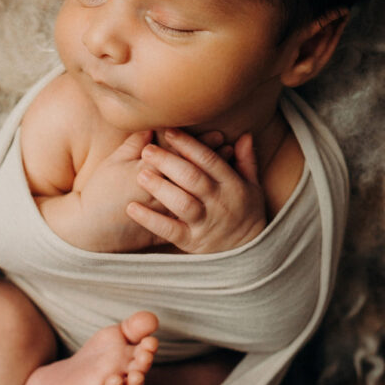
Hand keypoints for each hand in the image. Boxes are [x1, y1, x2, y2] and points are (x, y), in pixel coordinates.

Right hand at [40, 128, 228, 252]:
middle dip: (213, 159)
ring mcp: (164, 213)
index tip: (220, 135)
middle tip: (231, 147)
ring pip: (196, 194)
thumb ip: (134, 143)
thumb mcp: (113, 162)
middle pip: (193, 173)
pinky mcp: (164, 229)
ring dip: (213, 182)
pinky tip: (215, 198)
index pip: (180, 154)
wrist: (90, 229)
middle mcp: (160, 192)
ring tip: (229, 169)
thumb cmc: (99, 192)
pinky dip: (205, 205)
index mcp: (147, 172)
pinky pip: (189, 217)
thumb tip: (152, 126)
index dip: (201, 145)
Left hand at [126, 128, 265, 253]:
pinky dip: (150, 220)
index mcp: (232, 185)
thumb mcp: (252, 186)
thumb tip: (244, 135)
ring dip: (160, 188)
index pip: (209, 160)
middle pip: (193, 178)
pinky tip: (132, 208)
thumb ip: (246, 160)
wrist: (248, 252)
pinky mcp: (191, 241)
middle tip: (147, 150)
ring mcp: (204, 223)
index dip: (189, 145)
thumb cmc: (246, 213)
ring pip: (182, 203)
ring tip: (140, 174)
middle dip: (169, 162)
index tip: (169, 132)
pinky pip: (169, 230)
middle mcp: (219, 202)